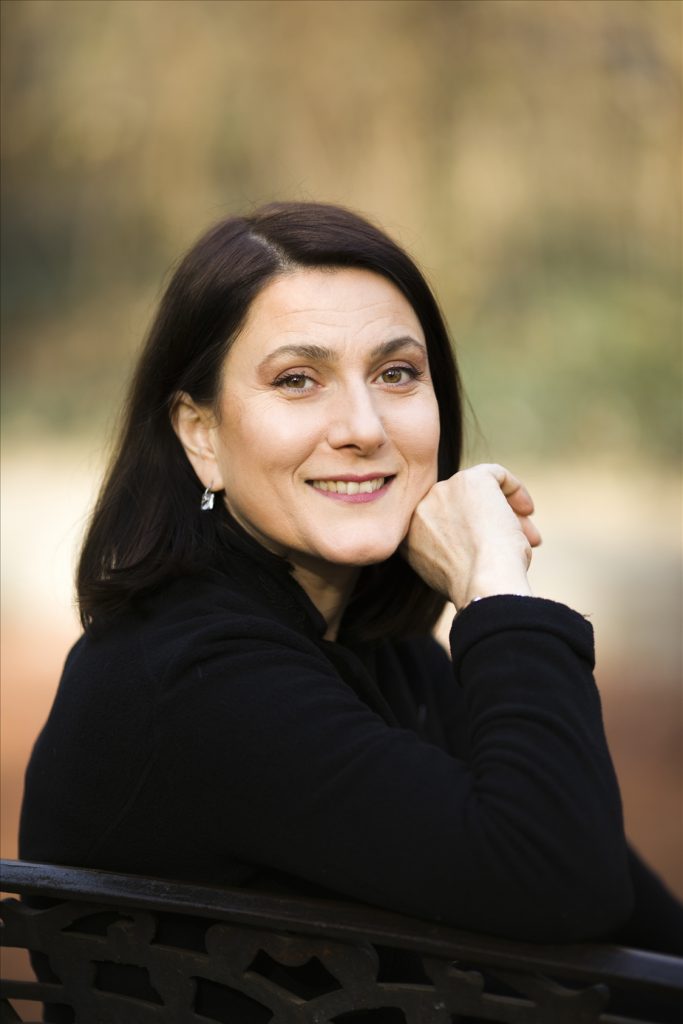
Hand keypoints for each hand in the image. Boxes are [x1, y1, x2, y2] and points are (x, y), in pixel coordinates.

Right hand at [401, 464, 541, 608]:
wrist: (483, 582)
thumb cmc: (475, 586)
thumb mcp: (448, 571)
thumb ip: (450, 550)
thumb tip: (476, 542)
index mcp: (408, 536)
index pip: (442, 524)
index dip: (469, 537)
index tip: (488, 554)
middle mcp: (419, 509)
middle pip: (460, 507)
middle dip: (488, 524)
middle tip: (516, 543)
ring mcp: (442, 491)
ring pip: (478, 492)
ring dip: (504, 513)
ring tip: (529, 538)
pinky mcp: (469, 480)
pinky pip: (494, 473)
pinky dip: (513, 488)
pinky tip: (528, 510)